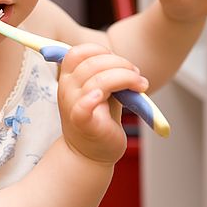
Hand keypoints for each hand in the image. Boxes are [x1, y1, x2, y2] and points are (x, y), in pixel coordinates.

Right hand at [57, 43, 148, 163]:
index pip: (78, 52)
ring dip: (124, 78)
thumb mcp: (102, 90)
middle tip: (137, 75)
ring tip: (140, 86)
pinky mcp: (81, 122)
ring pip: (97, 80)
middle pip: (92, 63)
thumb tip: (126, 63)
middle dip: (121, 64)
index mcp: (69, 77)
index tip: (121, 63)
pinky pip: (83, 105)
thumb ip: (107, 73)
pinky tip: (103, 98)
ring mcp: (71, 105)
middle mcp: (66, 88)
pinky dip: (92, 98)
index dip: (101, 51)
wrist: (90, 154)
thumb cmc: (99, 119)